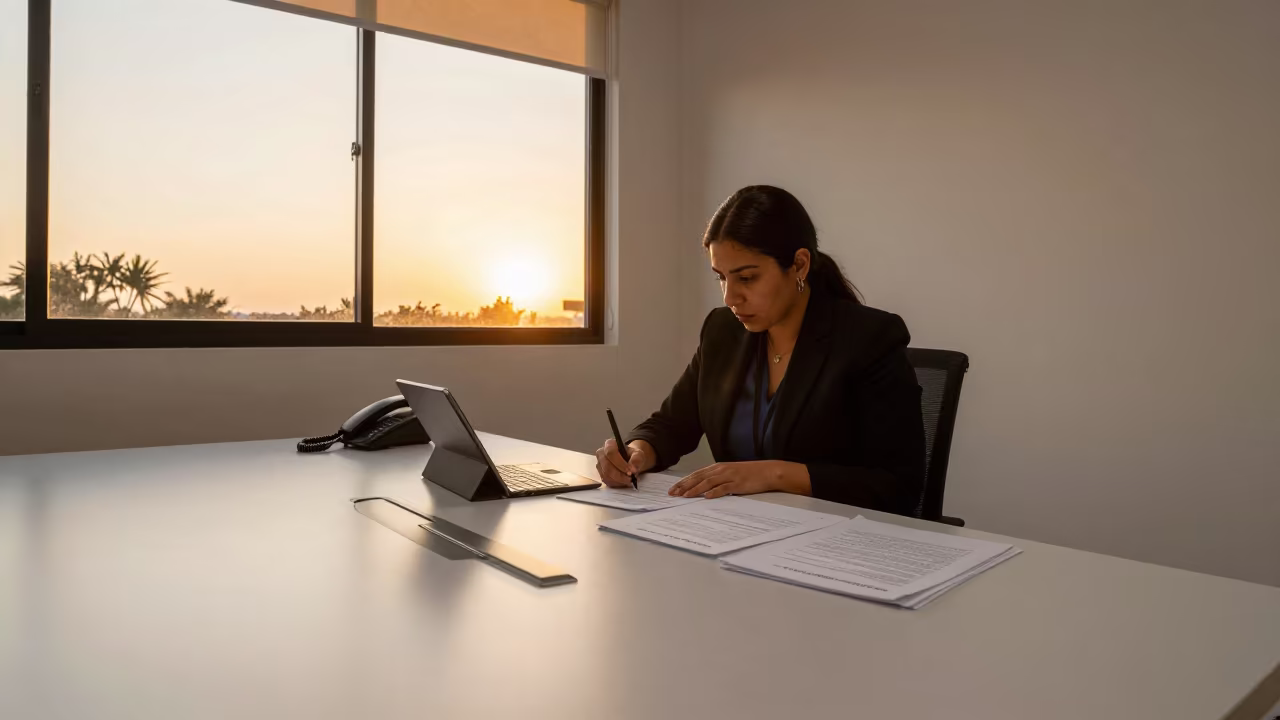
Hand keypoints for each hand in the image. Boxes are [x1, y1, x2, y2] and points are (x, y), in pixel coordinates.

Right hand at [594, 438, 654, 487]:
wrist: (628, 461)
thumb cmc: (631, 455)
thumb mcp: (638, 454)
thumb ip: (637, 459)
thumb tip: (633, 468)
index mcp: (609, 444)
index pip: (611, 453)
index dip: (620, 463)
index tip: (631, 471)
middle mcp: (601, 454)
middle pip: (607, 466)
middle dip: (620, 475)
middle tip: (631, 479)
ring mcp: (599, 465)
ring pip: (606, 476)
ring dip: (619, 480)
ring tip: (630, 480)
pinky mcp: (600, 474)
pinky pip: (607, 481)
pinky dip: (617, 483)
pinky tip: (624, 482)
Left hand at [668, 460, 809, 498]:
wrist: (768, 471)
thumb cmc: (749, 474)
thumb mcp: (730, 474)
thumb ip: (717, 479)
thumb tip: (703, 489)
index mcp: (718, 467)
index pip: (697, 474)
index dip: (684, 481)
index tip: (673, 489)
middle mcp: (721, 470)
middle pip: (699, 477)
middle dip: (684, 486)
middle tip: (673, 494)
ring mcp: (729, 476)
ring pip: (708, 482)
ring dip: (695, 489)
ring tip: (685, 496)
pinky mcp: (738, 484)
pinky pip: (724, 488)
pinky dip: (714, 492)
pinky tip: (706, 497)